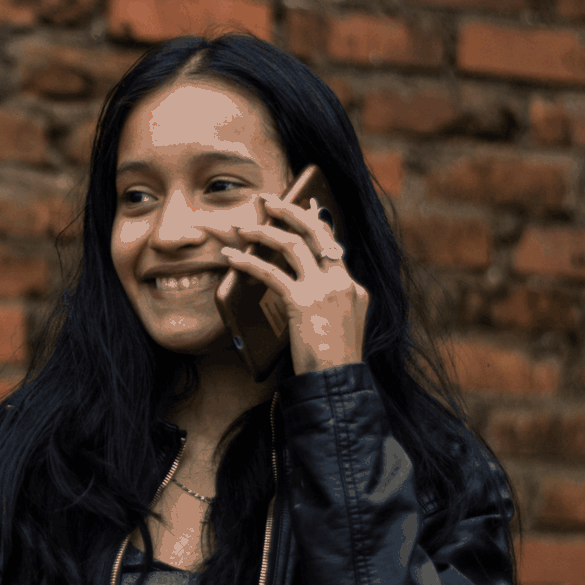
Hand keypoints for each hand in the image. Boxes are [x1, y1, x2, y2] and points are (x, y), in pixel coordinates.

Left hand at [217, 192, 368, 373]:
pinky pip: (270, 272)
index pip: (333, 245)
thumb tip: (298, 290)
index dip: (318, 222)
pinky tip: (230, 257)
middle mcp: (343, 282)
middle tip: (269, 199)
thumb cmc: (331, 364)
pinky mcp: (303, 302)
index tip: (308, 202)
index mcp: (354, 288)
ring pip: (292, 245)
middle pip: (317, 233)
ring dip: (264, 231)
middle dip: (291, 211)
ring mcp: (325, 290)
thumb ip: (326, 305)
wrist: (337, 385)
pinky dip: (247, 262)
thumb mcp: (338, 328)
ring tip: (242, 226)